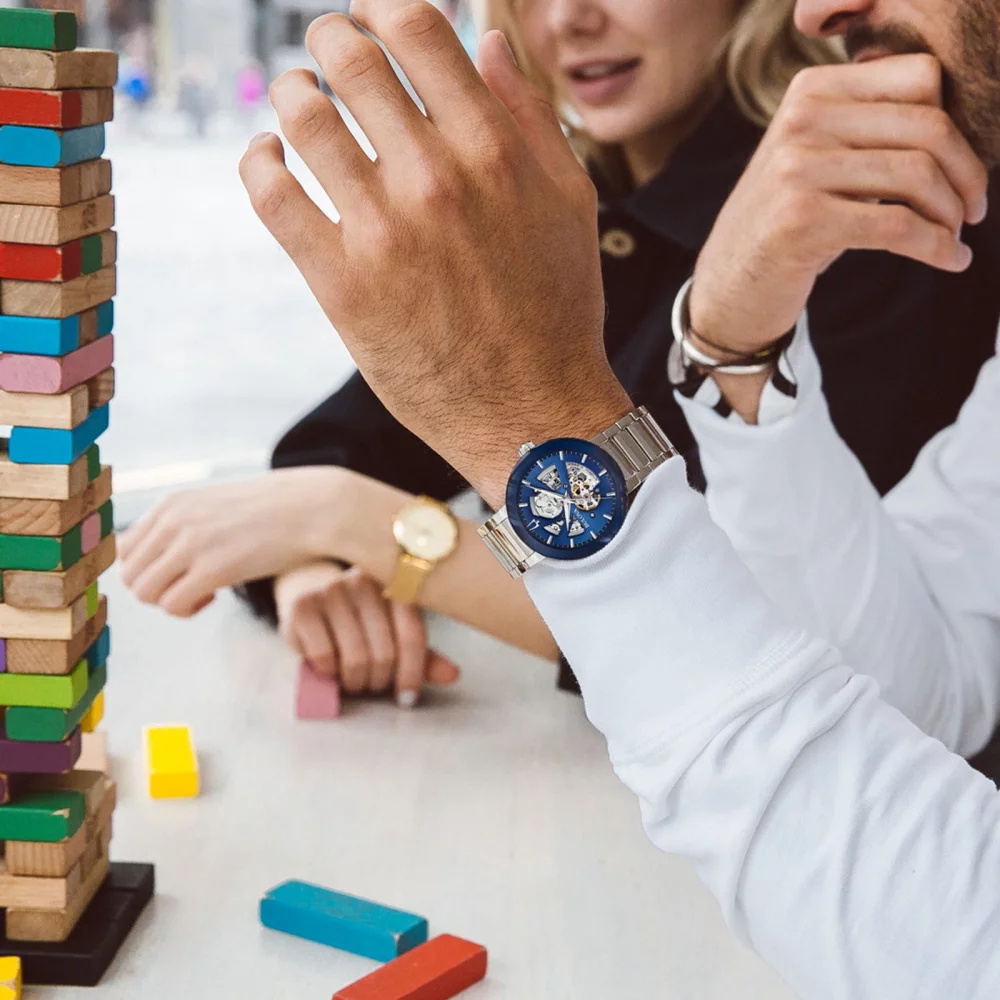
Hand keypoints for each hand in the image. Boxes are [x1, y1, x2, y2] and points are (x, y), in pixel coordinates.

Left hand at [119, 468, 342, 616]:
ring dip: (170, 601)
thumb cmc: (274, 509)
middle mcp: (173, 521)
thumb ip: (187, 523)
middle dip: (157, 589)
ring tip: (203, 592)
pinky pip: (172, 605)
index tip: (180, 570)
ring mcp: (190, 544)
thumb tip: (166, 556)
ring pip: (145, 593)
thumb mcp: (217, 504)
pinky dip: (187, 609)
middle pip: (131, 574)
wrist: (313, 507)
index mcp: (172, 503)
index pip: (125, 549)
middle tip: (192, 585)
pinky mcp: (212, 569)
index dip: (149, 568)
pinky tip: (214, 596)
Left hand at [238, 2, 632, 507]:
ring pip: (303, 117)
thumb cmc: (557, 309)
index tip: (369, 17)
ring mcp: (383, 233)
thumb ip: (528, 116)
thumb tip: (487, 40)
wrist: (534, 412)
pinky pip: (272, 193)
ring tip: (297, 99)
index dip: (379, 7)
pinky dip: (258, 159)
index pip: (415, 29)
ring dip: (290, 92)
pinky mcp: (341, 284)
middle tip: (325, 49)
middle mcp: (436, 180)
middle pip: (349, 60)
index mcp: (494, 151)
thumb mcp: (570, 204)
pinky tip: (268, 155)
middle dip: (328, 38)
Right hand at [274, 561, 460, 705]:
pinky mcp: (303, 605)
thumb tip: (453, 675)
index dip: (412, 674)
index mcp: (396, 582)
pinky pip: (324, 657)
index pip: (412, 636)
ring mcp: (332, 589)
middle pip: (384, 653)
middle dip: (379, 681)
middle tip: (372, 684)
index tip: (407, 698)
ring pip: (356, 658)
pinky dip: (329, 673)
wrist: (310, 594)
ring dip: (355, 682)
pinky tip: (329, 666)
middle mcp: (365, 581)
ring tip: (353, 679)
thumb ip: (422, 655)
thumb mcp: (394, 633)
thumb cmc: (359, 619)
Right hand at [690, 55, 987, 361]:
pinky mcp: (802, 220)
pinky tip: (951, 261)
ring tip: (956, 237)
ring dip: (951, 214)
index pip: (921, 78)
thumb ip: (870, 128)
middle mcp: (801, 121)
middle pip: (927, 126)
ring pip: (917, 175)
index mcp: (811, 91)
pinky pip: (898, 226)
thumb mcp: (819, 161)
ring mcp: (796, 170)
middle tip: (973, 210)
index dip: (958, 124)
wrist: (728, 285)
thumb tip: (962, 128)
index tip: (962, 168)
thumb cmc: (787, 224)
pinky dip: (937, 247)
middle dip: (967, 173)